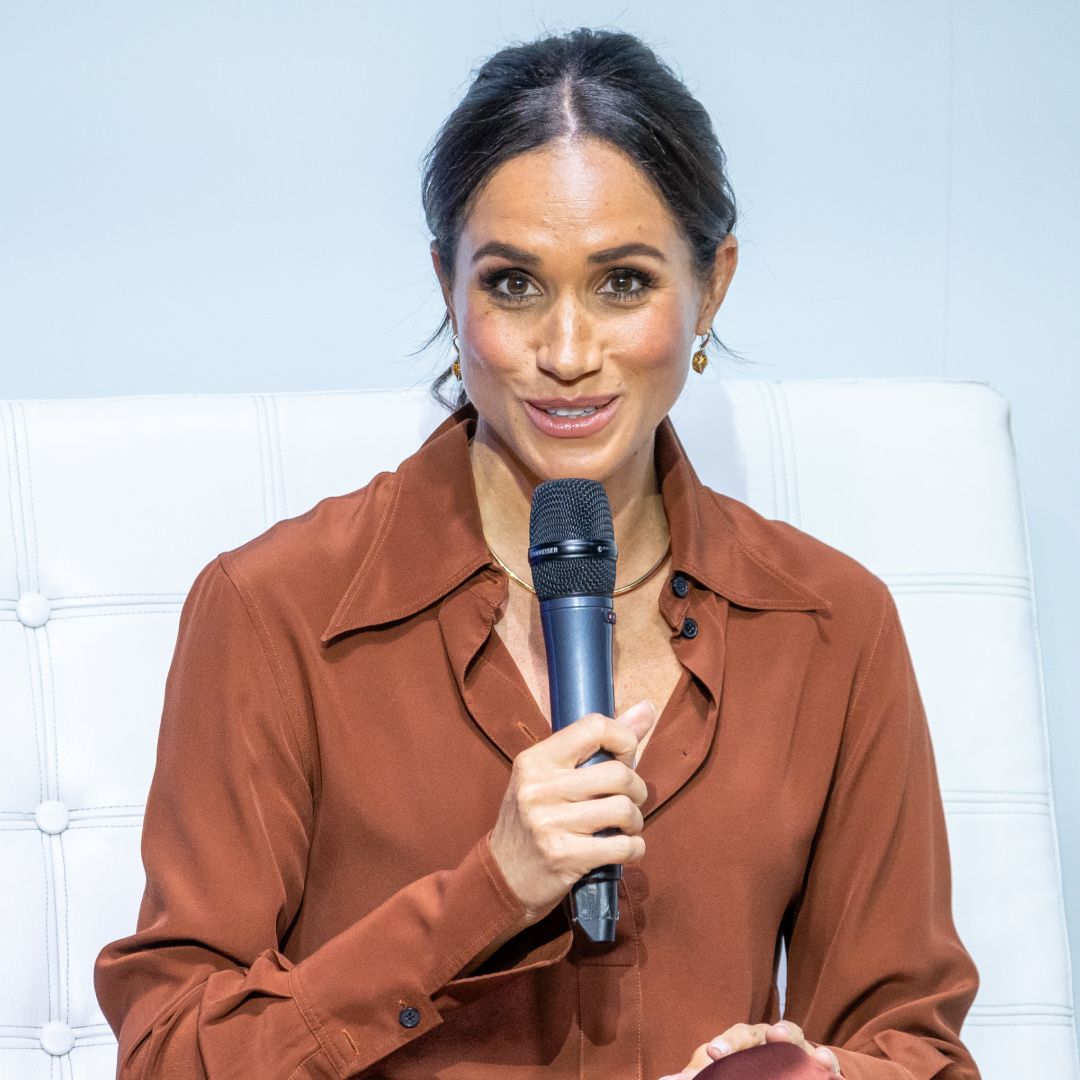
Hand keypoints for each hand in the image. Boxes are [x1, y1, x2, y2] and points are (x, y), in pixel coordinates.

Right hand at [488, 699, 656, 923]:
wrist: (502, 875)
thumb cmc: (535, 819)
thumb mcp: (552, 775)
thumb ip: (600, 743)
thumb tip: (647, 708)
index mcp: (535, 760)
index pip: (594, 726)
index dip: (623, 739)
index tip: (625, 757)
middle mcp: (539, 788)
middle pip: (618, 774)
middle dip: (637, 789)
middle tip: (629, 801)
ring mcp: (549, 824)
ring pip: (624, 810)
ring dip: (635, 821)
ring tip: (624, 826)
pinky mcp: (563, 857)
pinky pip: (622, 846)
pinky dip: (634, 848)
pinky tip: (624, 848)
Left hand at [659, 1020, 841, 1078]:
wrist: (778, 1066)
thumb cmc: (742, 1068)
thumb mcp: (718, 1072)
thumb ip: (698, 1075)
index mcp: (746, 1038)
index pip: (736, 1036)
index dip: (726, 1043)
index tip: (713, 1053)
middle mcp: (772, 1038)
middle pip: (773, 1032)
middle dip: (775, 1034)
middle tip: (774, 1035)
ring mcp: (797, 1050)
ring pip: (801, 1041)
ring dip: (806, 1046)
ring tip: (814, 1055)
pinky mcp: (817, 1066)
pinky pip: (827, 1063)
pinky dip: (829, 1065)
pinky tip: (831, 1072)